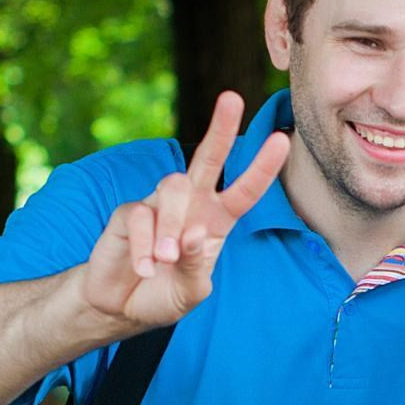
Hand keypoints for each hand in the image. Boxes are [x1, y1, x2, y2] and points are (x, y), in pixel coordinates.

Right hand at [81, 92, 288, 328]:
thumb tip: (194, 234)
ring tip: (167, 259)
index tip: (281, 140)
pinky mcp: (128, 212)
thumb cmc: (166, 294)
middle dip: (220, 128)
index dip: (262, 167)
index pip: (244, 190)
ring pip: (174, 188)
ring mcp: (158, 204)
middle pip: (208, 158)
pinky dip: (144, 247)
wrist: (123, 306)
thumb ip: (197, 267)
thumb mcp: (192, 291)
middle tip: (232, 98)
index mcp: (217, 221)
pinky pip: (139, 217)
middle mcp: (191, 204)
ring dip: (173, 226)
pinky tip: (146, 268)